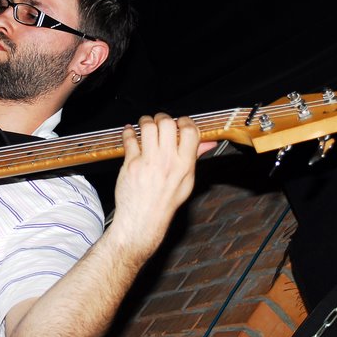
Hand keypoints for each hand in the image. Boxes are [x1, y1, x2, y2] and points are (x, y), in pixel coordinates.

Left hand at [111, 113, 215, 256]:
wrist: (143, 219)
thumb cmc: (166, 201)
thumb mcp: (187, 181)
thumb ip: (195, 158)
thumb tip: (208, 143)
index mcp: (185, 164)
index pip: (190, 130)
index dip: (184, 121)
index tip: (179, 122)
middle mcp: (167, 161)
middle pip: (167, 123)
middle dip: (162, 118)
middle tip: (159, 121)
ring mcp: (148, 161)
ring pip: (147, 126)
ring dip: (145, 121)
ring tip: (144, 124)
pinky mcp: (131, 164)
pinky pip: (130, 139)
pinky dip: (128, 132)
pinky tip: (129, 132)